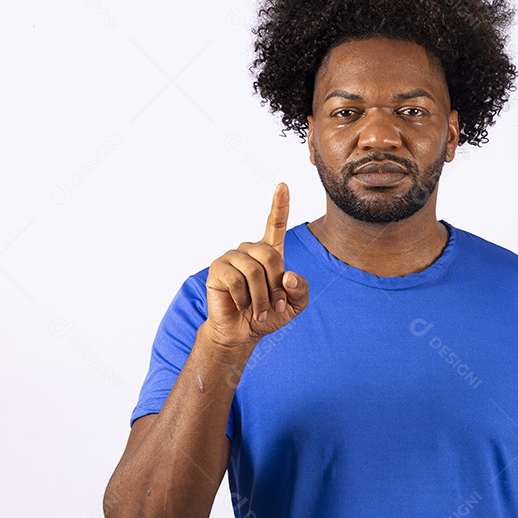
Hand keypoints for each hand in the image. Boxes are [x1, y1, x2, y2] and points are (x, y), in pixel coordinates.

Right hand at [202, 183, 309, 348]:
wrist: (242, 332)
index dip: (280, 205)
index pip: (275, 224)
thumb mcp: (295, 305)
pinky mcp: (217, 269)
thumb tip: (288, 275)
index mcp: (269, 252)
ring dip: (261, 298)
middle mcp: (249, 250)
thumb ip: (300, 290)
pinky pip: (237, 281)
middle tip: (275, 306)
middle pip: (270, 257)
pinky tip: (242, 306)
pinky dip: (245, 300)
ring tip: (259, 312)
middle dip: (276, 286)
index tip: (282, 185)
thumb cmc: (268, 315)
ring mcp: (231, 257)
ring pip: (254, 271)